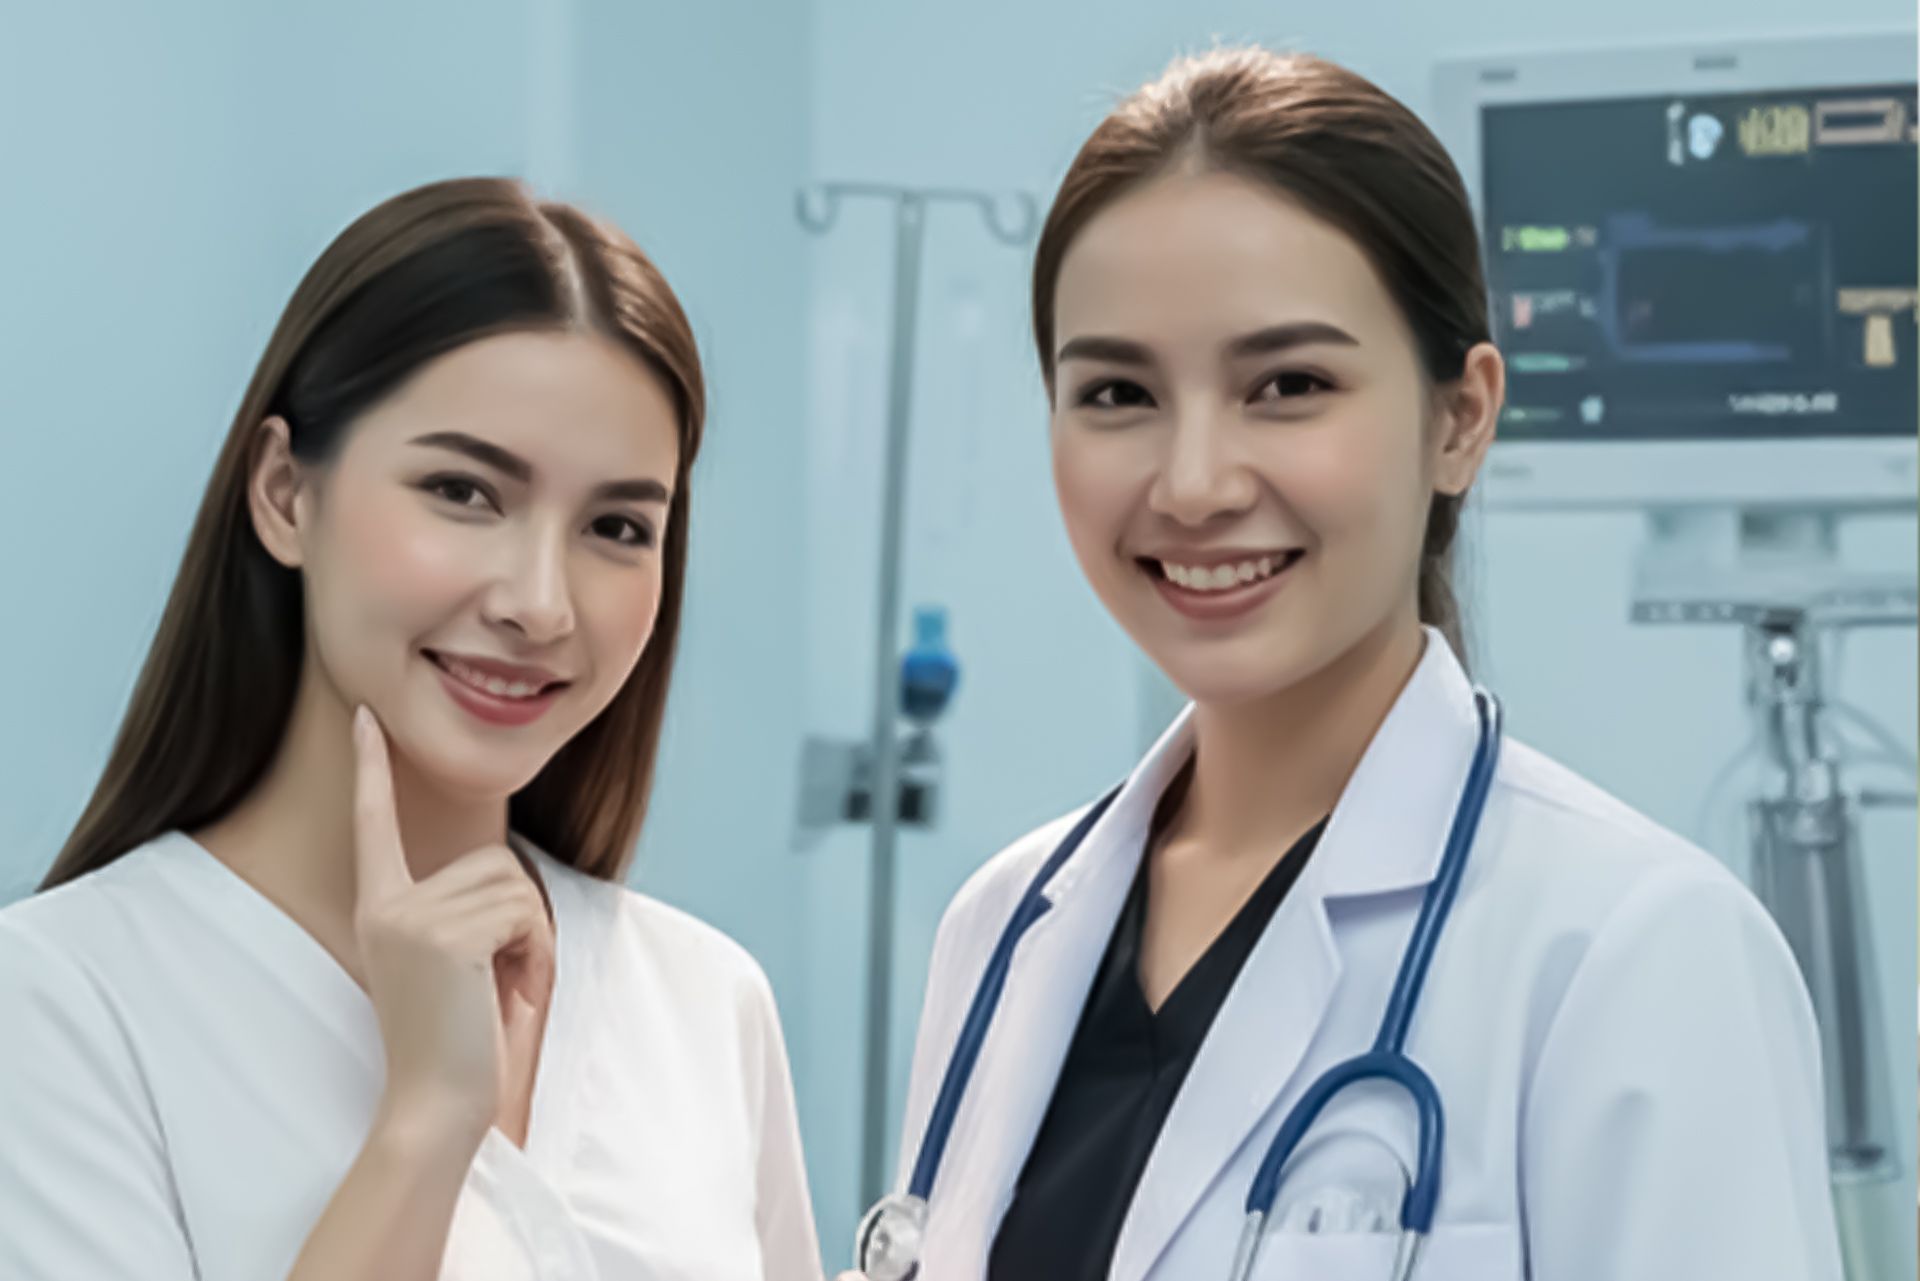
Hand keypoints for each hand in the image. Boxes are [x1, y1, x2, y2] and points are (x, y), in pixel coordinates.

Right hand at [351, 706, 554, 1144]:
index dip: (371, 767)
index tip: (364, 718)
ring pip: (514, 886)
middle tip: (506, 978)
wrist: (440, 1102)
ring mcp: (410, 918)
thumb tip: (502, 869)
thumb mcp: (455, 960)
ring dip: (532, 939)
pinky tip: (509, 994)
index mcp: (380, 906)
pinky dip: (536, 953)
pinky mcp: (443, 936)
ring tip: (505, 989)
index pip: (373, 823)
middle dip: (521, 919)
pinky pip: (522, 913)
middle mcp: (385, 904)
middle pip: (492, 861)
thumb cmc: (459, 1040)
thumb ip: (464, 910)